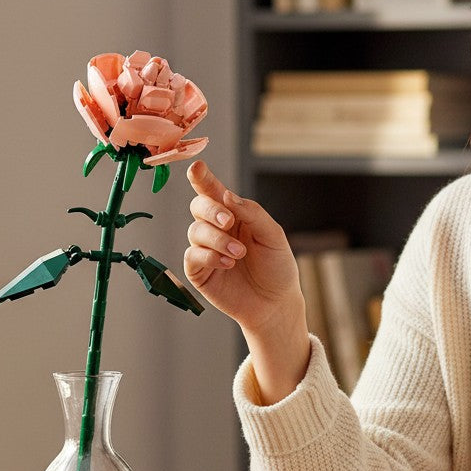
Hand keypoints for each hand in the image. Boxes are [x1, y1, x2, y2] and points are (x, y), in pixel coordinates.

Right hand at [185, 160, 309, 401]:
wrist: (276, 303)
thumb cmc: (277, 267)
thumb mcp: (273, 235)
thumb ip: (252, 213)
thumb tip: (228, 195)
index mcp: (234, 214)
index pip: (213, 190)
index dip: (202, 177)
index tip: (196, 167)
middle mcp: (216, 228)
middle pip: (199, 206)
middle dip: (212, 211)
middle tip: (229, 222)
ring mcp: (205, 249)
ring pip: (195, 231)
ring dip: (217, 239)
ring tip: (239, 254)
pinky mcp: (199, 271)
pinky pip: (193, 255)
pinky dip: (209, 256)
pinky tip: (228, 264)